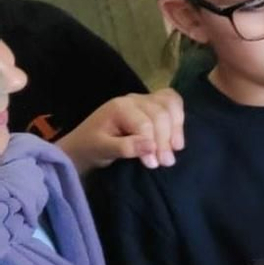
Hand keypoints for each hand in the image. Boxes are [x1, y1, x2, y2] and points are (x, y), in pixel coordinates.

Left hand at [55, 88, 183, 172]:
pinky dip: (179, 117)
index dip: (153, 144)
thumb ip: (125, 147)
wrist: (84, 144)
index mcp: (119, 107)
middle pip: (160, 114)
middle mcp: (133, 100)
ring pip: (170, 105)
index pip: (145, 123)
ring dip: (176, 128)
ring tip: (175, 149)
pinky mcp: (152, 105)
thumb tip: (151, 147)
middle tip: (166, 162)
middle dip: (166, 139)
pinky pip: (172, 102)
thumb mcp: (102, 150)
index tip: (153, 164)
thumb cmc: (91, 148)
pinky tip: (177, 135)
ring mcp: (144, 100)